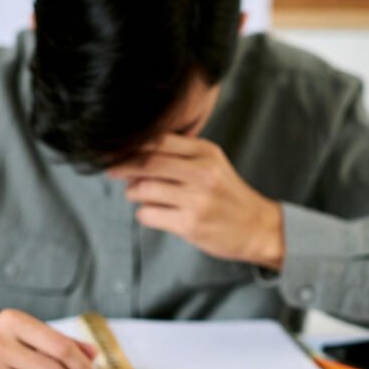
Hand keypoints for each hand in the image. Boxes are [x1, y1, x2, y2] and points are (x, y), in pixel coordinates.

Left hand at [108, 133, 284, 269]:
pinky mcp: (190, 224)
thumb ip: (180, 154)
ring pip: (144, 189)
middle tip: (111, 170)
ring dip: (133, 192)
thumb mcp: (211, 164)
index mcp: (206, 153)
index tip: (115, 149)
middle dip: (122, 166)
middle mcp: (202, 173)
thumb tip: (135, 152)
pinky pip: (149, 215)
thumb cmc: (227, 195)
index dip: (132, 144)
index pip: (159, 140)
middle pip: (148, 162)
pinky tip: (153, 213)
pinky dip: (144, 213)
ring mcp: (196, 199)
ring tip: (137, 194)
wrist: (257, 227)